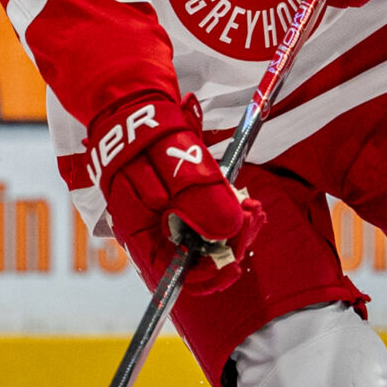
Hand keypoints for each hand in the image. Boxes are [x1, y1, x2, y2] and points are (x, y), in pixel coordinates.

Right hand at [87, 92, 263, 297]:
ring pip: (204, 245)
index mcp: (140, 233)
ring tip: (251, 205)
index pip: (173, 277)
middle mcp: (150, 235)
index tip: (236, 259)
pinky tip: (239, 200)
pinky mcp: (177, 210)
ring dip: (233, 230)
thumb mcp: (174, 163)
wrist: (133, 109)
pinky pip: (204, 225)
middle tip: (253, 215)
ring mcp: (164, 223)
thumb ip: (198, 197)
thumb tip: (226, 232)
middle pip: (194, 263)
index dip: (208, 276)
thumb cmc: (147, 135)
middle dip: (230, 245)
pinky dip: (225, 216)